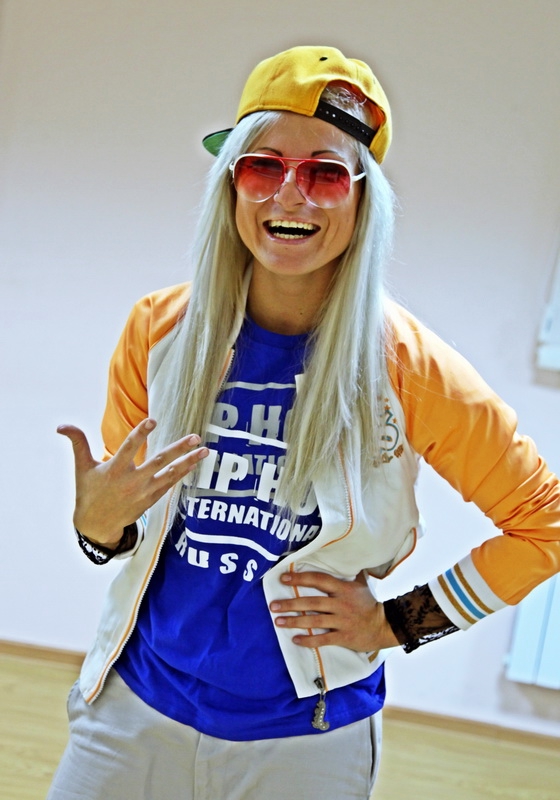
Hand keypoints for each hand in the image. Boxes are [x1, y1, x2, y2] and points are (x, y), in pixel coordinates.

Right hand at [57, 418, 207, 546]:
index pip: (129, 448)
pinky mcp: (151, 499)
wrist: (96, 525)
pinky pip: (170, 485)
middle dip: (178, 450)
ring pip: (170, 475)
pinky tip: (194, 463)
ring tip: (205, 451)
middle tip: (195, 437)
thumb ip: (77, 443)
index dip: (140, 434)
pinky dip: (182, 474)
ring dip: (188, 462)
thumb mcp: (81, 468)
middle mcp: (132, 481)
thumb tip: (61, 426)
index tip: (153, 420)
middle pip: (158, 462)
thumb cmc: (89, 493)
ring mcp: (144, 492)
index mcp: (114, 470)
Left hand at [270, 570, 399, 651]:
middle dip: (290, 603)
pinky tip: (295, 640)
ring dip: (294, 622)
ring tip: (278, 622)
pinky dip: (308, 640)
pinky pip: (323, 639)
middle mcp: (341, 604)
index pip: (318, 580)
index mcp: (343, 589)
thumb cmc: (369, 603)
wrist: (385, 626)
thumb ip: (350, 572)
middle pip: (312, 602)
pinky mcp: (344, 637)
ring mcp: (342, 621)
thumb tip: (347, 555)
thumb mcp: (361, 584)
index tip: (283, 578)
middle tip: (273, 605)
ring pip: (314, 621)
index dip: (300, 578)